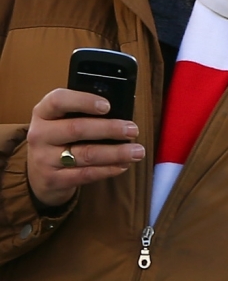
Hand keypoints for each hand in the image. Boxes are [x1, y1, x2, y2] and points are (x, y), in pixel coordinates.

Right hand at [24, 88, 143, 211]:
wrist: (37, 174)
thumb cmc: (59, 140)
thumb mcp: (61, 121)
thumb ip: (82, 114)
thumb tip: (121, 114)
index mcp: (43, 113)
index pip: (58, 100)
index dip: (83, 101)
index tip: (107, 105)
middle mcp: (40, 134)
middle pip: (77, 129)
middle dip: (109, 129)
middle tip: (132, 130)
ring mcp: (44, 158)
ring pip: (86, 154)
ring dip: (116, 152)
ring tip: (137, 151)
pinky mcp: (54, 179)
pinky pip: (86, 174)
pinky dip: (108, 169)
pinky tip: (123, 165)